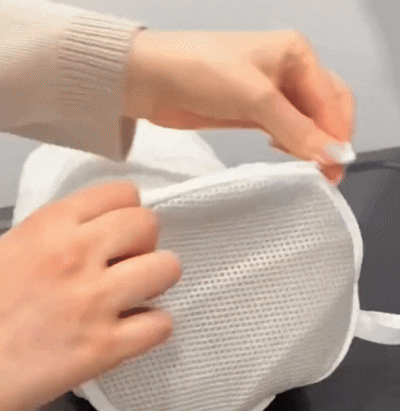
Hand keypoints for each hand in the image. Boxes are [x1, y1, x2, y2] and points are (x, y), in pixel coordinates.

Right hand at [0, 182, 180, 410]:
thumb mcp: (10, 248)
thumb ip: (56, 234)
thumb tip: (95, 233)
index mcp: (51, 226)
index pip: (122, 194)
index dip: (126, 212)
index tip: (119, 232)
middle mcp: (78, 254)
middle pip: (148, 225)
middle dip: (145, 242)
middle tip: (127, 262)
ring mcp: (95, 301)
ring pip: (167, 268)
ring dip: (157, 280)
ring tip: (137, 294)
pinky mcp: (105, 348)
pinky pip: (161, 325)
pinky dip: (153, 327)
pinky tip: (134, 330)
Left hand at [125, 29, 354, 183]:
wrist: (150, 79)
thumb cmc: (200, 72)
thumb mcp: (254, 98)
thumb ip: (295, 128)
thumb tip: (333, 155)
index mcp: (297, 53)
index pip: (332, 98)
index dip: (338, 134)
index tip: (336, 169)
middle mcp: (289, 70)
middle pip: (325, 109)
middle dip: (330, 140)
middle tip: (327, 176)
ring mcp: (270, 92)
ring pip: (306, 122)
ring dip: (312, 145)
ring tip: (309, 170)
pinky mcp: (253, 112)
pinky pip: (285, 129)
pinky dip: (292, 144)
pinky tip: (287, 154)